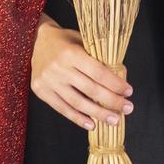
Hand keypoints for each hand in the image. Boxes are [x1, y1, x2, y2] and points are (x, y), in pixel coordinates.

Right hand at [30, 15, 133, 130]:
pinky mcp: (40, 91)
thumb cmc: (64, 41)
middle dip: (112, 101)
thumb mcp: (81, 40)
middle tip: (128, 108)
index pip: (98, 72)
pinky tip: (91, 124)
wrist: (35, 40)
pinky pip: (62, 108)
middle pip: (90, 90)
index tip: (128, 91)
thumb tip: (121, 76)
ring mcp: (48, 81)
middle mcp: (59, 67)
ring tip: (113, 120)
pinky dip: (77, 118)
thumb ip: (97, 57)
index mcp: (71, 52)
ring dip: (98, 114)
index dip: (115, 84)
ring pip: (77, 102)